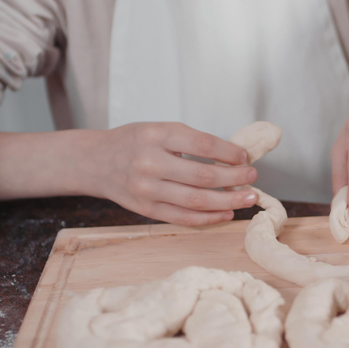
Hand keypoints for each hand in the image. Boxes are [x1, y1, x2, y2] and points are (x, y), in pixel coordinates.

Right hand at [86, 122, 257, 225]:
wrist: (95, 162)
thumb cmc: (134, 143)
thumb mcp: (158, 130)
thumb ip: (191, 142)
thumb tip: (233, 157)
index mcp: (156, 135)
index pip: (202, 144)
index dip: (228, 152)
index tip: (245, 156)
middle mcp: (150, 162)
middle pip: (202, 176)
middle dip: (234, 178)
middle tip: (253, 177)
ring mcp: (147, 189)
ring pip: (196, 200)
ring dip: (228, 201)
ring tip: (248, 198)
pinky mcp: (146, 209)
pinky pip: (183, 217)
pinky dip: (209, 217)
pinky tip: (226, 213)